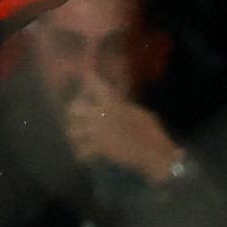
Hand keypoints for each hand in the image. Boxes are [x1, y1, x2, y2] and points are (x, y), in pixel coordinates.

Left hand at [63, 72, 181, 185]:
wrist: (154, 152)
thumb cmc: (151, 130)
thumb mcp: (138, 112)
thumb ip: (122, 105)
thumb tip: (115, 101)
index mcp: (112, 103)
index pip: (95, 84)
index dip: (87, 77)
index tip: (84, 73)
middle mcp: (100, 116)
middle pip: (74, 108)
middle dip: (74, 110)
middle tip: (80, 114)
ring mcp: (96, 133)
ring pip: (72, 130)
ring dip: (75, 132)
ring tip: (80, 133)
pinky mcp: (98, 149)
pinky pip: (81, 151)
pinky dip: (82, 153)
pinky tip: (86, 152)